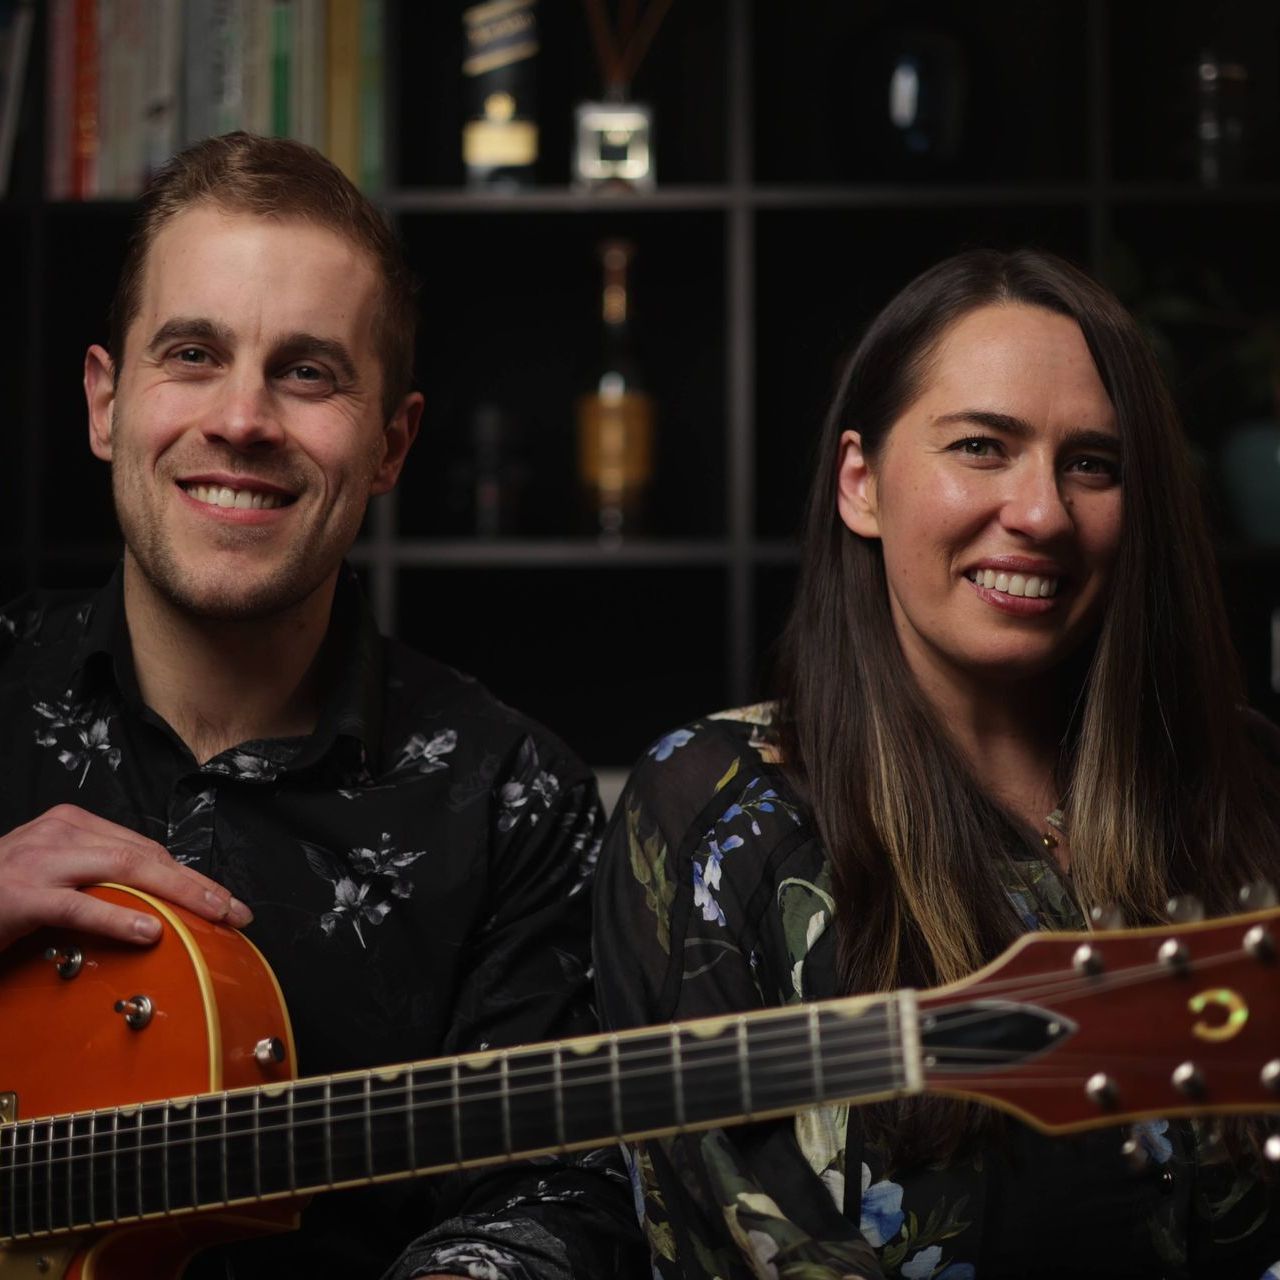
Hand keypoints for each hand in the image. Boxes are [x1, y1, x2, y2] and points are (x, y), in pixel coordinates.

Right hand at [0, 804, 252, 950]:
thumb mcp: (53, 880)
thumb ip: (98, 882)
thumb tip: (155, 906)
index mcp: (72, 826)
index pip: (146, 848)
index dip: (190, 875)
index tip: (225, 900)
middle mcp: (60, 833)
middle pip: (146, 855)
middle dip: (197, 884)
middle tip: (235, 910)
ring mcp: (39, 860)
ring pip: (125, 869)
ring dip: (178, 895)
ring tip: (213, 915)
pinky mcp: (20, 894)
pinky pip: (78, 905)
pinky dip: (117, 917)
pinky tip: (148, 929)